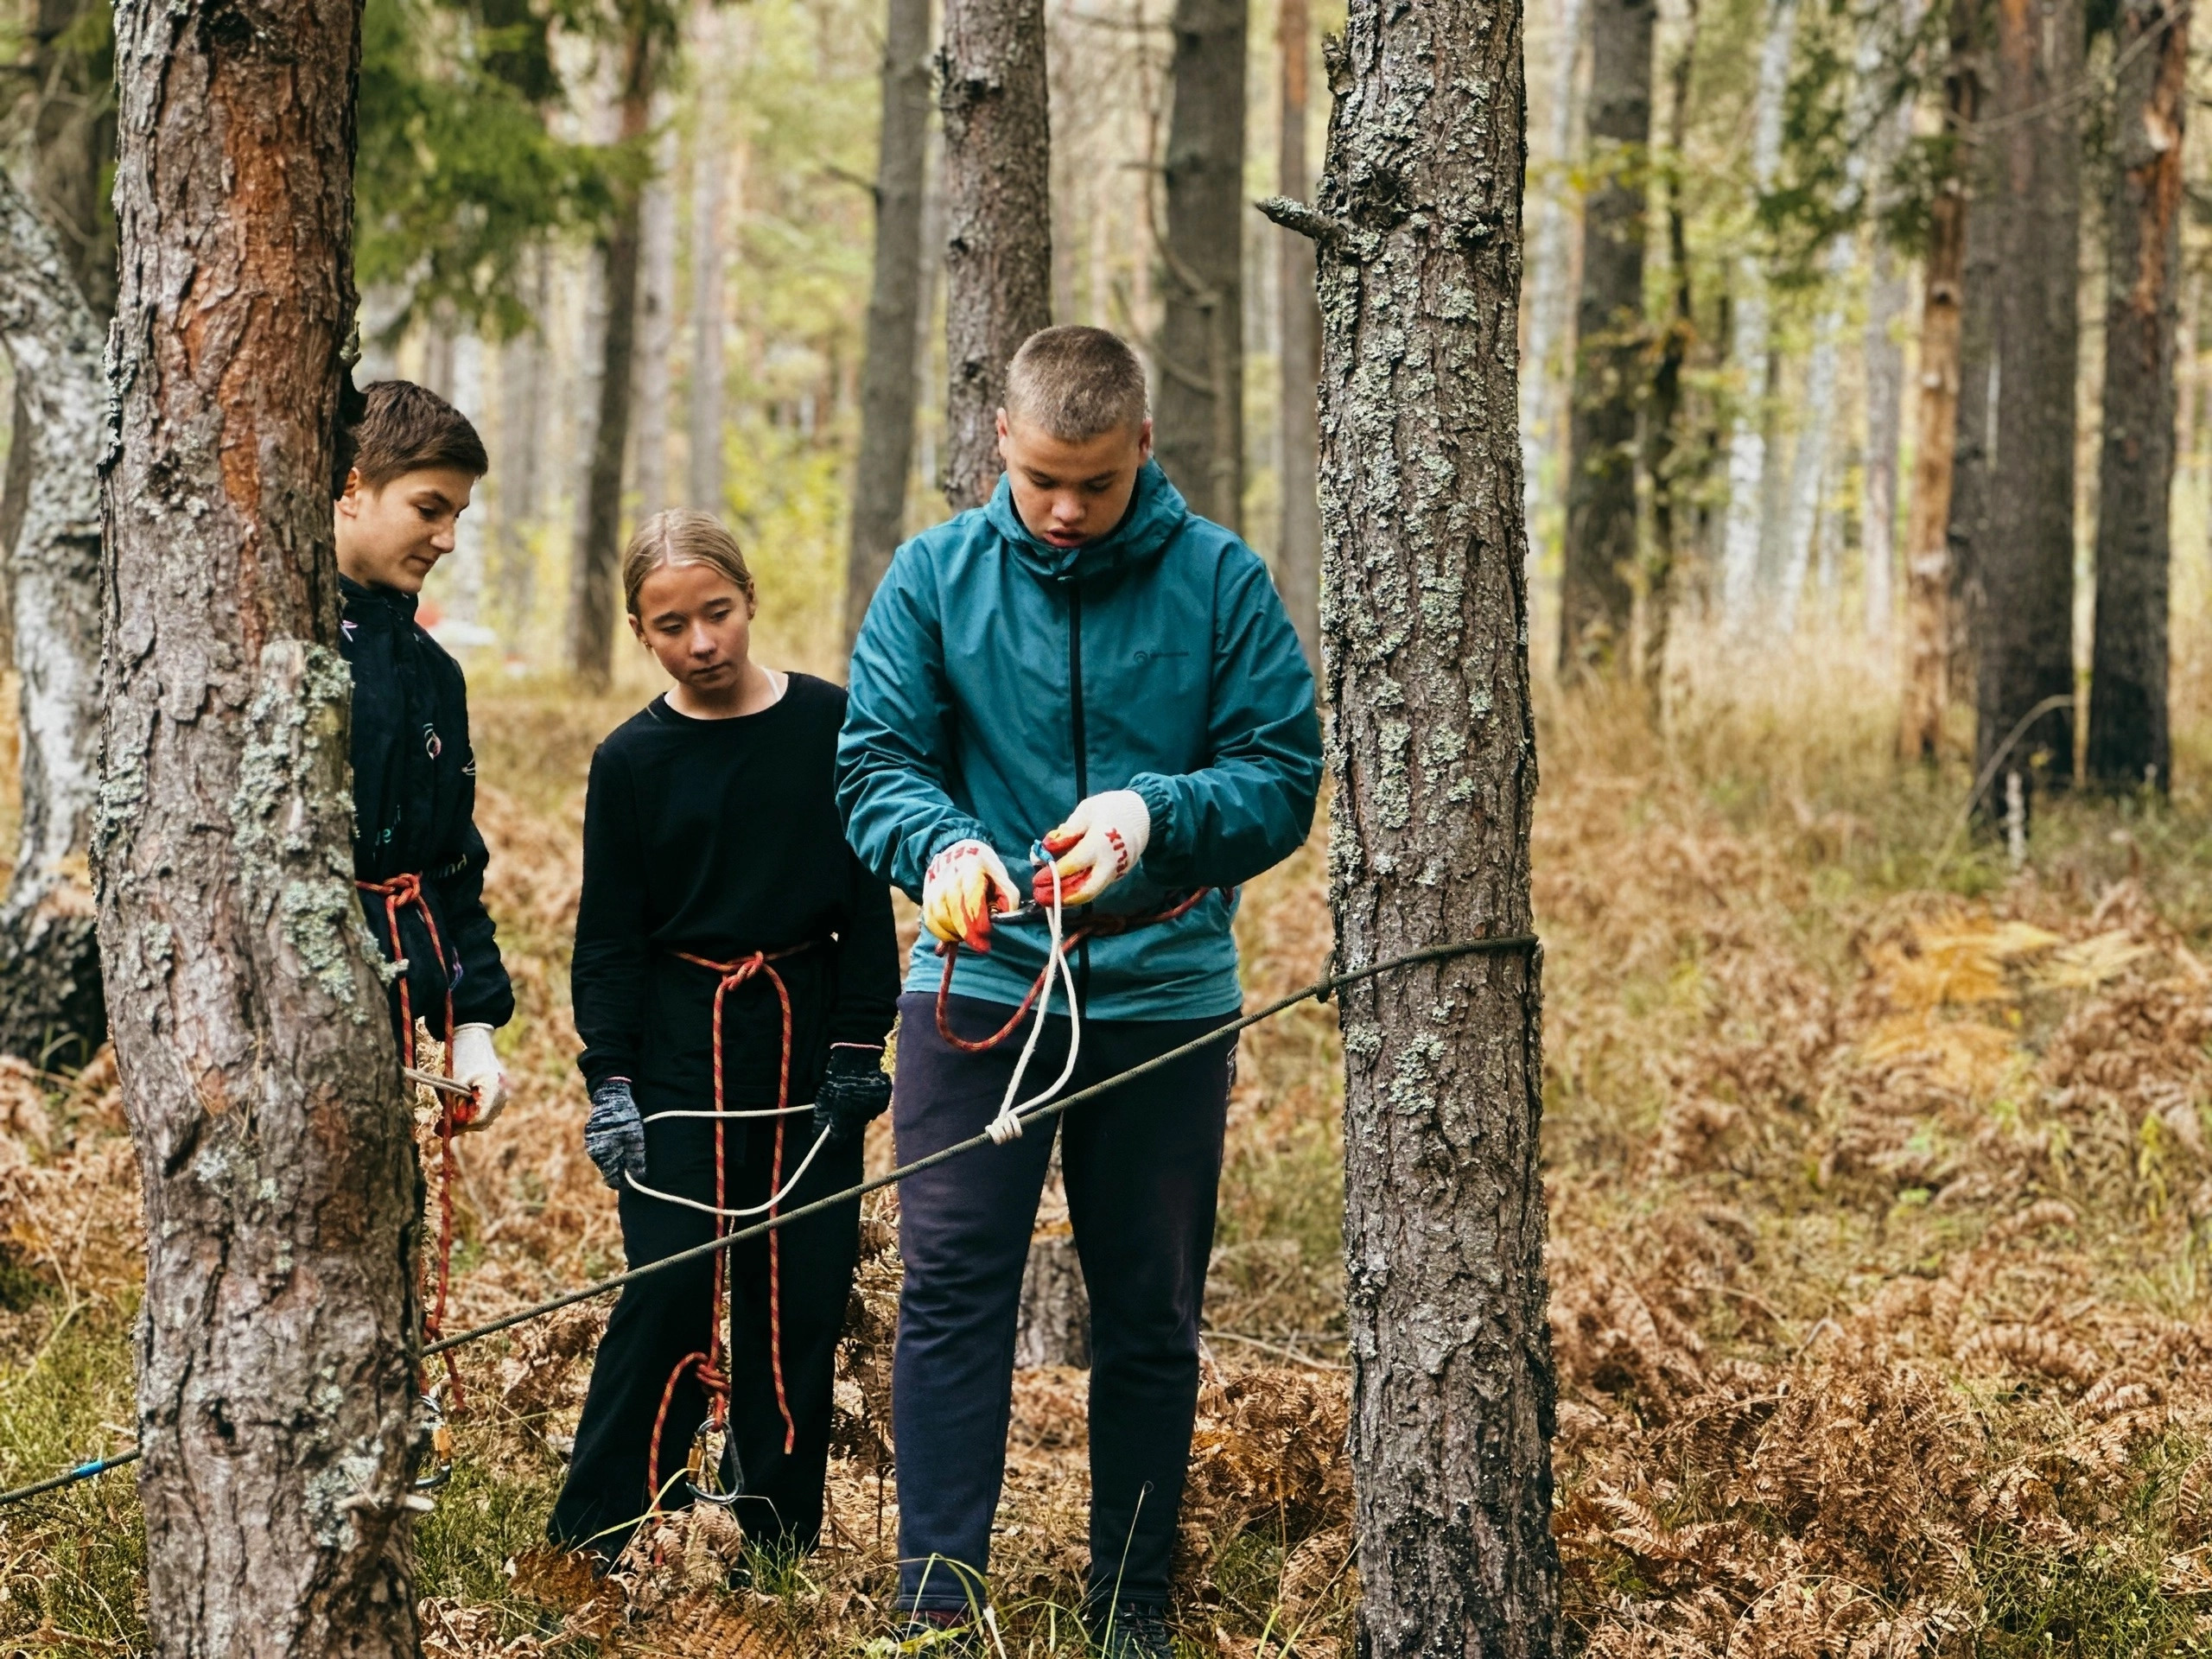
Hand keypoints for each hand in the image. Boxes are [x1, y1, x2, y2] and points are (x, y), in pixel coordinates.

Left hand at [448, 1023, 507, 1129]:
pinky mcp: (498, 1095)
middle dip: (460, 1124)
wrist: (473, 1040)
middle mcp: (502, 1094)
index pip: (479, 1119)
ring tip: (447, 1111)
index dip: (460, 1127)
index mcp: (493, 1088)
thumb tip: (449, 1131)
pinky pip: (484, 1112)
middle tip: (439, 1124)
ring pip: (483, 1118)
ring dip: (464, 1118)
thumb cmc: (461, 1059)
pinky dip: (469, 1112)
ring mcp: (502, 1095)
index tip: (441, 1129)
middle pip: (482, 1121)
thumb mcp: (453, 1083)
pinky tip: (457, 1105)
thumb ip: (453, 1107)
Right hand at [585, 1079, 646, 1190]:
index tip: (636, 1179)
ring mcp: (591, 1140)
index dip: (624, 1182)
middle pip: (608, 1169)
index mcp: (602, 1153)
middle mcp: (593, 1149)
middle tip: (637, 1164)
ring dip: (617, 1157)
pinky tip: (622, 1140)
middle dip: (621, 1170)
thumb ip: (635, 1158)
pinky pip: (603, 1147)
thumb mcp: (635, 1136)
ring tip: (631, 1149)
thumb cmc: (625, 1115)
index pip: (612, 1178)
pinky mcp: (593, 1132)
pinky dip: (613, 1147)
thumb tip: (638, 1178)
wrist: (611, 1092)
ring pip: (606, 1158)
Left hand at [811, 1043, 891, 1145]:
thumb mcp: (823, 1094)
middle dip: (844, 1123)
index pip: (837, 1136)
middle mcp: (861, 1114)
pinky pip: (874, 1110)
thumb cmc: (837, 1074)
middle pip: (851, 1128)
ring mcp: (875, 1107)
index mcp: (844, 1113)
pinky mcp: (884, 1100)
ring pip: (864, 1119)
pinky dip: (868, 1105)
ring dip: (857, 1114)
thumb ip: (821, 1116)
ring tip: (851, 1097)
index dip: (831, 1138)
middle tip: (839, 1109)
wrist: (858, 1055)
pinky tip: (862, 1093)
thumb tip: (816, 1134)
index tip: (827, 1136)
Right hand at [922, 839, 1020, 950]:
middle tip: (982, 947)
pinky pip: (930, 921)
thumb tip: (1004, 919)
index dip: (978, 919)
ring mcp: (936, 887)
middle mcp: (950, 878)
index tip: (986, 933)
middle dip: (968, 933)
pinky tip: (955, 937)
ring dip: (955, 934)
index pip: (971, 897)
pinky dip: (941, 934)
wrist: (959, 854)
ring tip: (970, 939)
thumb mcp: (1002, 878)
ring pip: (940, 917)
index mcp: (971, 870)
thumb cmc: (985, 871)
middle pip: (954, 910)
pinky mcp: (927, 897)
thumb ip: (1007, 898)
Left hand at [1035, 789, 1150, 905]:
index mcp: (1101, 842)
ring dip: (1068, 897)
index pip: (1074, 864)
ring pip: (1091, 891)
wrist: (1145, 815)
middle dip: (1062, 897)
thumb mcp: (1087, 811)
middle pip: (1086, 889)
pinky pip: (1095, 885)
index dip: (1054, 874)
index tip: (1037, 879)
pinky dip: (1078, 889)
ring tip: (1047, 897)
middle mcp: (1110, 862)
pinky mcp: (1118, 875)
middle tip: (1041, 897)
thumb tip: (1047, 847)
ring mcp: (1116, 871)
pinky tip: (1061, 888)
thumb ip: (1068, 831)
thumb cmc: (1112, 808)